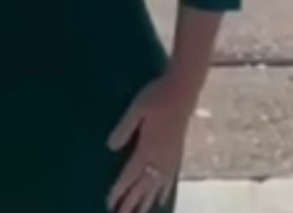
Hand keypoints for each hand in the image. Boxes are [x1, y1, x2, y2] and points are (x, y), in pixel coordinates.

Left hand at [105, 76, 194, 212]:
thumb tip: (110, 147)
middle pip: (144, 186)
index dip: (119, 191)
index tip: (109, 205)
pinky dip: (165, 191)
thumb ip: (124, 129)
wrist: (183, 90)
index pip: (130, 175)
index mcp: (147, 148)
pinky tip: (163, 199)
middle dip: (132, 203)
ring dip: (148, 202)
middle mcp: (160, 157)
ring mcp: (171, 157)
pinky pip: (171, 179)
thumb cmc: (156, 96)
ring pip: (158, 187)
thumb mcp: (136, 109)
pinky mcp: (178, 153)